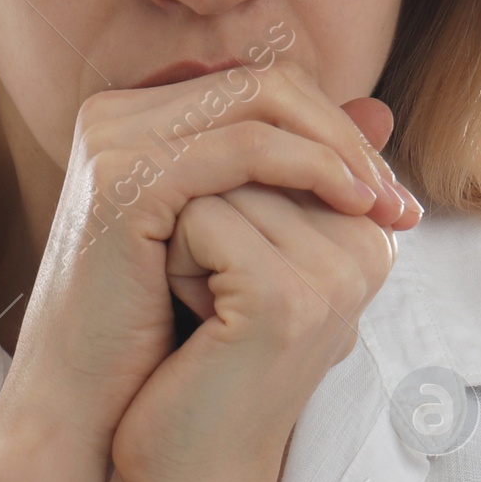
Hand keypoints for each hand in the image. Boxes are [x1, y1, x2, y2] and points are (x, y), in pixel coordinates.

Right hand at [0, 53, 418, 465]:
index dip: (330, 126)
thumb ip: (294, 171)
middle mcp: (118, 112)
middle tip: (396, 199)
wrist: (84, 399)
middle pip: (266, 82)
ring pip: (261, 99)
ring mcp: (116, 137)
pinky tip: (349, 206)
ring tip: (381, 204)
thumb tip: (382, 111)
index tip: (386, 190)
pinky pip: (243, 146)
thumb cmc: (154, 329)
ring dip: (338, 148)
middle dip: (343, 134)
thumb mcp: (237, 239)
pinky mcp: (125, 175)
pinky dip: (309, 167)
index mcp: (137, 118)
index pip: (259, 86)